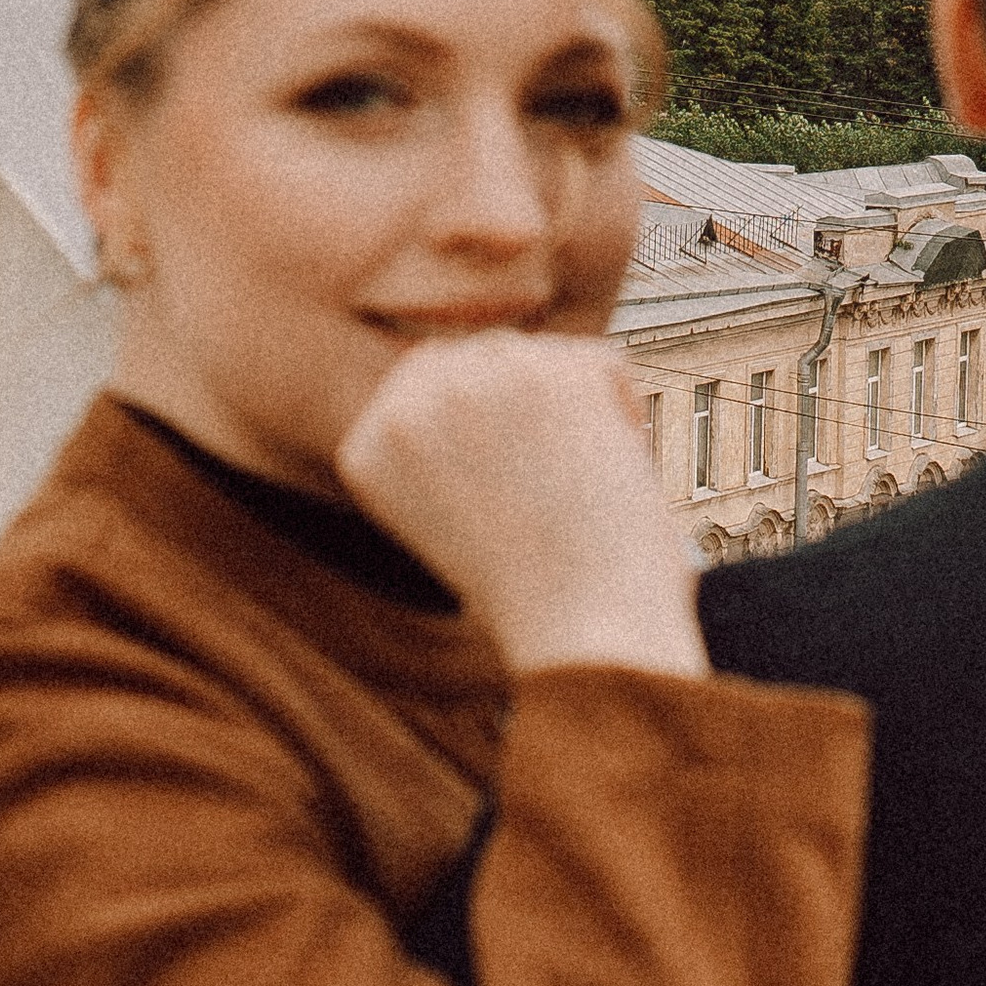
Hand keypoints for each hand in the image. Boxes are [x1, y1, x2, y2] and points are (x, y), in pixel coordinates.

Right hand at [339, 333, 707, 679]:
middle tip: (557, 482)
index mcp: (366, 447)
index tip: (508, 486)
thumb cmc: (530, 595)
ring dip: (571, 406)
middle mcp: (407, 402)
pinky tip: (612, 471)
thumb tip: (493, 365)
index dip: (482, 425)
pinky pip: (601, 361)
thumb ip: (447, 443)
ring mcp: (478, 380)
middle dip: (526, 402)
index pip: (421, 380)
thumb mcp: (449, 517)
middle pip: (481, 354)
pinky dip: (620, 409)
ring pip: (539, 355)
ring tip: (580, 486)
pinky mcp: (555, 372)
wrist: (583, 631)